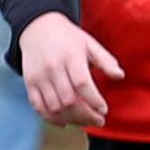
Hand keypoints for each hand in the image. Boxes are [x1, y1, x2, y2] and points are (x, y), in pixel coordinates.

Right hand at [18, 11, 123, 127]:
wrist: (37, 27)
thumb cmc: (69, 37)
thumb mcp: (90, 44)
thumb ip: (105, 61)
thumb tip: (120, 76)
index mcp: (71, 57)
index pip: (82, 84)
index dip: (94, 100)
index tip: (104, 110)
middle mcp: (53, 68)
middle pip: (68, 100)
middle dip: (86, 115)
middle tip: (99, 120)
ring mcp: (39, 77)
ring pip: (54, 106)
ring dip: (71, 119)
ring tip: (85, 121)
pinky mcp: (29, 83)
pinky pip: (38, 106)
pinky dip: (51, 118)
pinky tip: (65, 122)